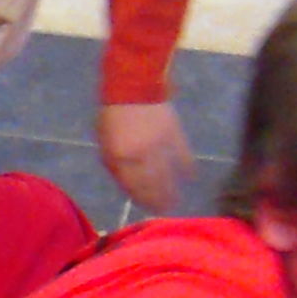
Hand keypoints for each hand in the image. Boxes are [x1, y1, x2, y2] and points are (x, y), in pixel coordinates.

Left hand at [96, 98, 192, 212]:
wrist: (133, 87)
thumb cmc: (113, 116)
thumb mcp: (106, 142)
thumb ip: (115, 164)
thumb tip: (128, 184)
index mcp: (119, 157)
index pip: (131, 186)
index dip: (140, 199)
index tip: (147, 208)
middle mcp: (139, 155)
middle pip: (150, 185)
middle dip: (157, 200)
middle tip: (164, 210)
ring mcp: (158, 146)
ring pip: (167, 175)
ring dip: (172, 190)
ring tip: (176, 202)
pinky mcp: (173, 134)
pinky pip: (182, 155)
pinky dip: (187, 166)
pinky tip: (191, 176)